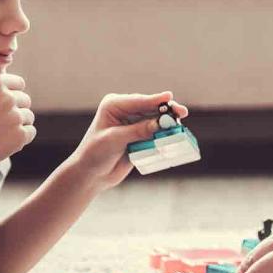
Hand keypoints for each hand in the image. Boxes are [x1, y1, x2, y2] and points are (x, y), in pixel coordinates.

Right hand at [0, 73, 34, 175]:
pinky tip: (3, 142)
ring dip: (18, 125)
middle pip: (25, 100)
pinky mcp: (20, 135)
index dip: (12, 94)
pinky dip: (21, 138)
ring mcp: (15, 116)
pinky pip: (30, 132)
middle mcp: (6, 97)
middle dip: (16, 110)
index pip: (19, 83)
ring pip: (28, 117)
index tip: (3, 106)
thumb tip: (18, 89)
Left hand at [70, 91, 189, 190]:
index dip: (155, 100)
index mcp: (114, 105)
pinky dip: (165, 134)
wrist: (91, 175)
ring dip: (168, 123)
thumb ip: (138, 131)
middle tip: (181, 112)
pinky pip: (156, 133)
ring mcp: (134, 124)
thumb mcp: (115, 140)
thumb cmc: (95, 154)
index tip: (169, 97)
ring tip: (180, 126)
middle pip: (151, 108)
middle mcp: (126, 111)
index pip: (138, 101)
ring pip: (156, 120)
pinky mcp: (140, 137)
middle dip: (166, 111)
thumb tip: (160, 123)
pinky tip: (175, 135)